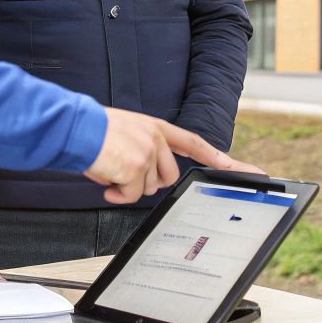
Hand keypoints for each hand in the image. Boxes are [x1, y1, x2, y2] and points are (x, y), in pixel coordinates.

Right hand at [86, 109, 264, 203]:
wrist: (73, 127)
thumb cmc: (93, 131)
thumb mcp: (127, 132)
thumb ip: (145, 148)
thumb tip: (144, 179)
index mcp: (156, 127)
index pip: (196, 143)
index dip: (221, 158)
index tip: (248, 170)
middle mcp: (157, 137)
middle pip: (169, 176)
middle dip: (147, 182)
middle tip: (124, 173)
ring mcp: (148, 151)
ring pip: (150, 188)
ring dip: (129, 187)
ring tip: (110, 170)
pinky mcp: (136, 167)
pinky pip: (133, 195)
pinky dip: (118, 194)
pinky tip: (106, 180)